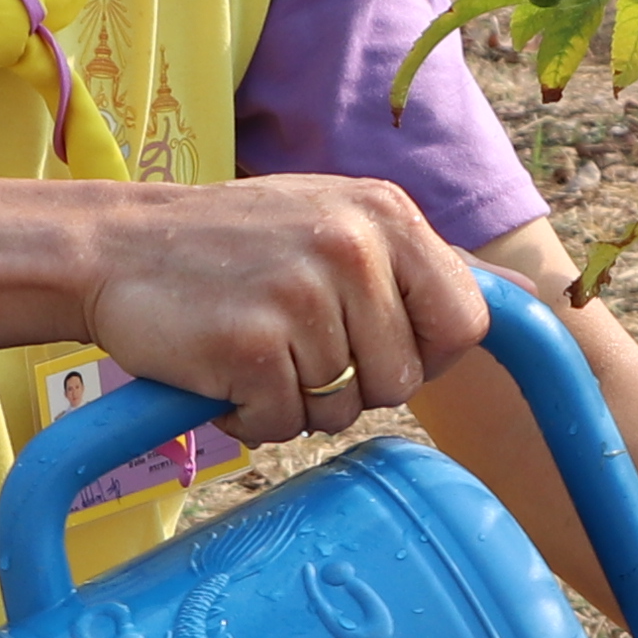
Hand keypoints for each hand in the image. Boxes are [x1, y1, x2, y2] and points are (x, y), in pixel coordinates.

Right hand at [81, 175, 500, 444]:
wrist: (117, 247)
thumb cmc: (233, 246)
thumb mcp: (333, 220)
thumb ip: (410, 264)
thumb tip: (520, 310)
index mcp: (385, 213)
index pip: (465, 321)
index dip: (428, 355)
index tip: (381, 352)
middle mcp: (351, 246)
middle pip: (405, 379)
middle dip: (355, 384)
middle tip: (296, 347)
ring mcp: (301, 294)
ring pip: (344, 408)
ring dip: (298, 401)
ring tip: (255, 349)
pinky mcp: (252, 343)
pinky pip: (284, 424)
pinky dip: (251, 415)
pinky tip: (222, 369)